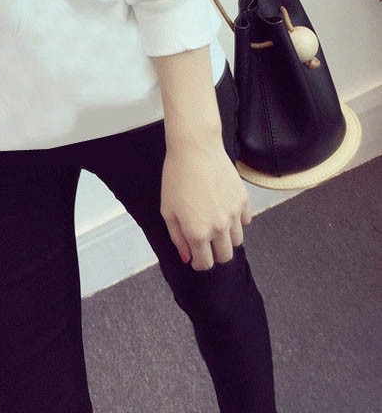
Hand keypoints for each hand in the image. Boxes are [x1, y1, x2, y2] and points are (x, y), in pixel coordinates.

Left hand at [160, 139, 252, 270]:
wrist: (196, 149)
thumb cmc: (176, 177)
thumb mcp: (167, 210)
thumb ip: (177, 237)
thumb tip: (187, 257)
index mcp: (197, 233)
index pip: (205, 264)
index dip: (199, 263)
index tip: (196, 258)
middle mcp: (219, 227)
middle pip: (225, 256)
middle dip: (214, 254)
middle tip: (205, 243)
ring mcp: (234, 214)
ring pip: (237, 241)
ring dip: (226, 238)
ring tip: (214, 223)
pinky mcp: (244, 200)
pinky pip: (245, 222)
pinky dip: (236, 221)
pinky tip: (224, 210)